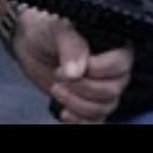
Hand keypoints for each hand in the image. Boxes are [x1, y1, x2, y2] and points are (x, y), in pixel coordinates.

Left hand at [9, 10, 133, 123]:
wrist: (31, 45)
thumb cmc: (48, 32)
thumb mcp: (58, 31)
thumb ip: (70, 47)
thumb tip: (76, 71)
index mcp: (112, 46)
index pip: (120, 65)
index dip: (97, 69)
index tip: (72, 68)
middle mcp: (113, 70)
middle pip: (112, 90)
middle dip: (82, 87)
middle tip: (59, 75)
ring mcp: (102, 89)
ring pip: (103, 108)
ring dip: (77, 103)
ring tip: (56, 88)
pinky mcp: (90, 105)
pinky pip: (95, 121)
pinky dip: (80, 121)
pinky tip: (65, 112)